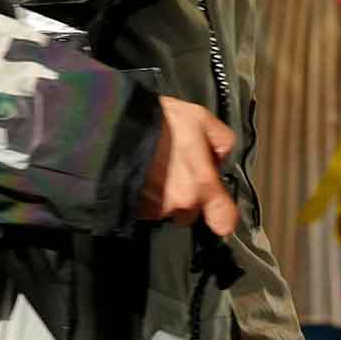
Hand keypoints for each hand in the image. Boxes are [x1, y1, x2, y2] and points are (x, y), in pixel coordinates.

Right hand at [139, 98, 237, 238]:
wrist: (116, 129)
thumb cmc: (158, 124)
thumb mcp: (199, 118)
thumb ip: (221, 140)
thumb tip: (220, 155)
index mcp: (203, 184)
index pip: (223, 221)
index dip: (223, 219)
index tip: (221, 217)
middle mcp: (182, 203)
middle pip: (190, 212)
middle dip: (186, 195)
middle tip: (176, 170)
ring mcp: (157, 209)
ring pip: (168, 209)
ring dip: (165, 195)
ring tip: (156, 168)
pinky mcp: (135, 209)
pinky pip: (146, 207)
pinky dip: (145, 195)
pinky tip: (143, 174)